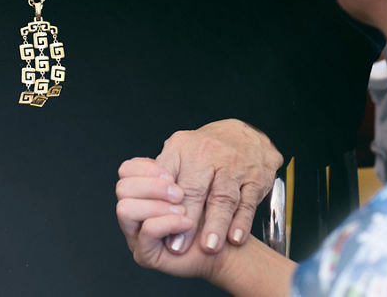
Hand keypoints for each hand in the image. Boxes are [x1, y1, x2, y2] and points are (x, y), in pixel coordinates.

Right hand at [115, 157, 223, 280]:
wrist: (225, 240)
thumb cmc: (213, 208)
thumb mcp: (195, 181)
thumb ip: (173, 172)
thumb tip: (158, 166)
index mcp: (143, 188)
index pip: (126, 170)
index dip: (147, 169)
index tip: (171, 175)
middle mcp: (134, 211)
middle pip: (122, 188)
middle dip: (152, 187)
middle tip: (179, 194)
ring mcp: (136, 234)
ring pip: (125, 209)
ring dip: (156, 206)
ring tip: (183, 210)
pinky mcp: (145, 254)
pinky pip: (147, 230)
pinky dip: (167, 222)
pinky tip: (187, 222)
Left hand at [118, 157, 296, 296]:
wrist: (244, 137)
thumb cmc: (203, 154)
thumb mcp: (177, 154)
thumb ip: (156, 178)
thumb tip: (132, 206)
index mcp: (181, 148)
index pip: (164, 174)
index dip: (160, 200)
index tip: (156, 224)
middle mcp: (206, 153)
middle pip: (193, 189)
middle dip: (186, 222)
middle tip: (176, 248)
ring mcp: (233, 165)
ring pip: (223, 197)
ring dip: (215, 224)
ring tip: (207, 248)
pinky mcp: (255, 177)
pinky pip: (248, 201)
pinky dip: (242, 222)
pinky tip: (235, 239)